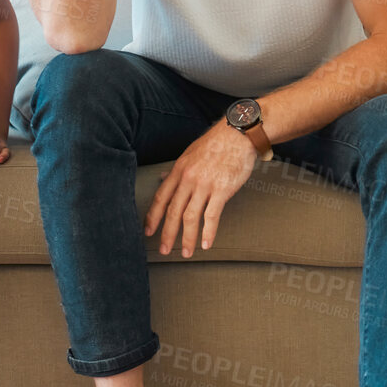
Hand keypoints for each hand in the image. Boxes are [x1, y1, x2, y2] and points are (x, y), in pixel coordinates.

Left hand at [143, 120, 259, 257]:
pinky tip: (206, 244)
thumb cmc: (216, 143)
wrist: (238, 134)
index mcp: (179, 170)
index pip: (160, 198)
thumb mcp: (190, 153)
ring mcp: (205, 185)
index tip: (148, 231)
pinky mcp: (222, 190)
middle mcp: (188, 179)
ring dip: (187, 238)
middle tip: (165, 250)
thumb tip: (161, 178)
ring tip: (186, 252)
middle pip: (173, 211)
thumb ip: (177, 169)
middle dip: (167, 234)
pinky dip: (208, 233)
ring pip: (190, 217)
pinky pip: (212, 216)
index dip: (152, 217)